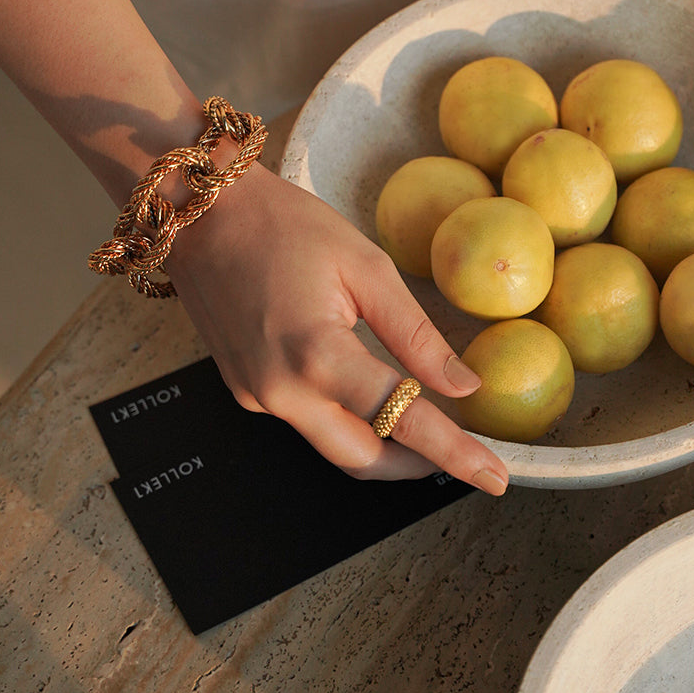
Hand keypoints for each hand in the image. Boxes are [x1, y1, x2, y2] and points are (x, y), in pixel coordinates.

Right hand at [165, 163, 509, 493]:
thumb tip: (463, 386)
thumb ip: (417, 336)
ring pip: (334, 448)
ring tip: (426, 426)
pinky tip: (371, 395)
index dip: (455, 453)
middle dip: (418, 463)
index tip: (496, 478)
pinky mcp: (246, 391)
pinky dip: (347, 421)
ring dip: (383, 446)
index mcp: (317, 356)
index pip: (403, 421)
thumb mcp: (367, 267)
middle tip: (461, 449)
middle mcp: (281, 391)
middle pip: (364, 458)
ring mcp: (257, 396)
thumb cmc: (283, 225)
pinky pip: (308, 422)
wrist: (197, 214)